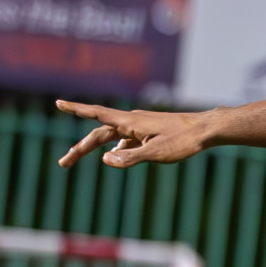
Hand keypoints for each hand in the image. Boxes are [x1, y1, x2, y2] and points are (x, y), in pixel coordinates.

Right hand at [56, 102, 214, 168]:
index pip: (96, 114)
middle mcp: (132, 121)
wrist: (206, 130)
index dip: (76, 109)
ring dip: (94, 149)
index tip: (58, 103)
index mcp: (130, 122)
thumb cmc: (183, 141)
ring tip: (75, 159)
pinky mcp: (149, 133)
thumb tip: (104, 159)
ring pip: (111, 137)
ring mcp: (141, 127)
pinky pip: (125, 140)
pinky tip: (112, 156)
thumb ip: (129, 158)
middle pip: (99, 134)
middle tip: (63, 164)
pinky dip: (115, 148)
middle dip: (80, 148)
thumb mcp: (155, 154)